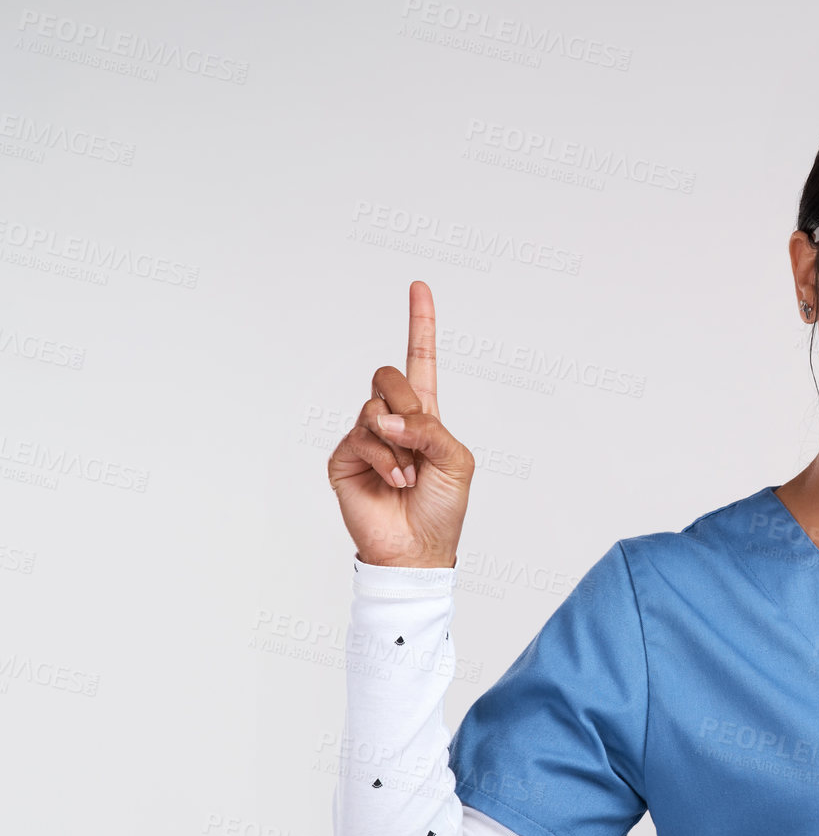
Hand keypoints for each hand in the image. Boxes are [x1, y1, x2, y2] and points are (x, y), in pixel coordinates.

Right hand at [327, 281, 474, 568]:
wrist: (417, 548)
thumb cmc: (443, 507)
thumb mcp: (457, 461)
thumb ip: (430, 428)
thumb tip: (386, 419)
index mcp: (425, 415)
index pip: (421, 360)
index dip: (420, 323)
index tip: (419, 286)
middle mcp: (393, 420)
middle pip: (388, 375)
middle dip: (408, 404)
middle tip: (417, 439)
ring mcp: (366, 436)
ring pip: (374, 408)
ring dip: (400, 443)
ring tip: (409, 475)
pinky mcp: (344, 456)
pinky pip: (362, 436)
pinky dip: (385, 459)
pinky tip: (395, 482)